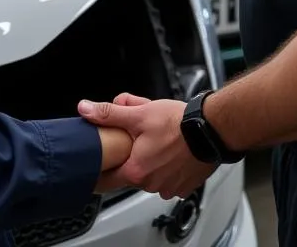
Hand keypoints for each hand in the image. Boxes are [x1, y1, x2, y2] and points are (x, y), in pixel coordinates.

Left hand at [80, 95, 216, 199]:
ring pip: (151, 175)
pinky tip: (171, 151)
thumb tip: (85, 109)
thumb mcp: (138, 114)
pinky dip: (167, 167)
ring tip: (157, 140)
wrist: (211, 129)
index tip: (99, 163)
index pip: (107, 179)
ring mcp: (170, 188)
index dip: (101, 168)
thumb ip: (109, 114)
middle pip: (132, 172)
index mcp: (136, 171)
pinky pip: (168, 178)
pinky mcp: (184, 186)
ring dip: (150, 161)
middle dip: (131, 154)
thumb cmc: (178, 124)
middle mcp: (152, 185)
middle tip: (137, 136)